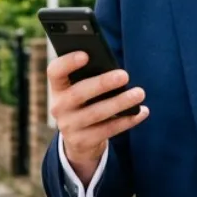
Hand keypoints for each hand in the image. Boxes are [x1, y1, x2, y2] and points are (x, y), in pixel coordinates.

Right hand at [46, 50, 148, 184]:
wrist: (79, 140)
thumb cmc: (87, 103)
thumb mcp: (82, 89)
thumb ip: (91, 77)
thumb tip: (116, 72)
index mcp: (58, 88)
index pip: (55, 71)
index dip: (68, 62)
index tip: (86, 54)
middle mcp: (59, 107)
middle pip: (78, 93)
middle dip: (102, 83)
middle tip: (124, 75)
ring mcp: (69, 126)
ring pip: (96, 113)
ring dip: (120, 102)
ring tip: (139, 93)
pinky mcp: (83, 142)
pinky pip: (108, 130)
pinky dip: (127, 120)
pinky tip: (142, 111)